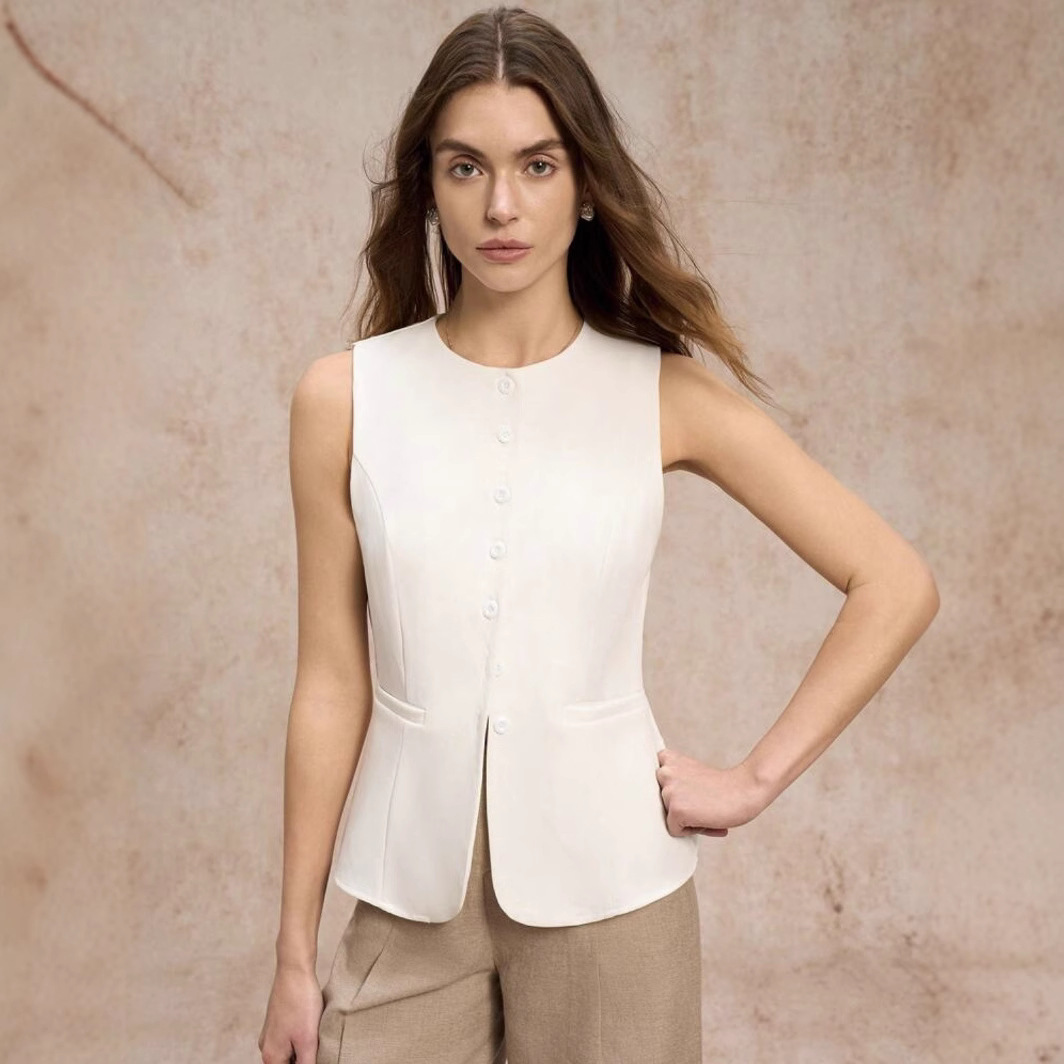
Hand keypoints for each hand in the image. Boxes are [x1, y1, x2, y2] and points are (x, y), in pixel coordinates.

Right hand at [258, 960, 322, 1063]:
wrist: (294, 968)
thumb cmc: (301, 1002)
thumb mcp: (308, 1040)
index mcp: (271, 1056)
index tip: (314, 1052)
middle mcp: (266, 1047)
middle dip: (304, 1058)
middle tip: (318, 1043)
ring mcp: (271, 1033)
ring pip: (290, 1052)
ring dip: (304, 1049)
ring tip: (316, 1034)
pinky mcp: (277, 1021)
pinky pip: (290, 1038)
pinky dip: (302, 1037)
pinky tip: (312, 1025)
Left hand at [655, 748, 769, 836]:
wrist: (746, 790)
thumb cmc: (721, 787)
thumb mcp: (691, 774)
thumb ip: (675, 782)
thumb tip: (664, 806)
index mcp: (667, 760)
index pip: (654, 784)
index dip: (672, 792)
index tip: (686, 792)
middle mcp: (664, 772)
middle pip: (661, 803)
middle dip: (679, 806)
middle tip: (701, 803)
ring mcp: (669, 791)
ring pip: (668, 817)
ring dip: (685, 818)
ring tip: (705, 810)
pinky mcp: (676, 809)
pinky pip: (675, 830)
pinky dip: (691, 830)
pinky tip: (707, 819)